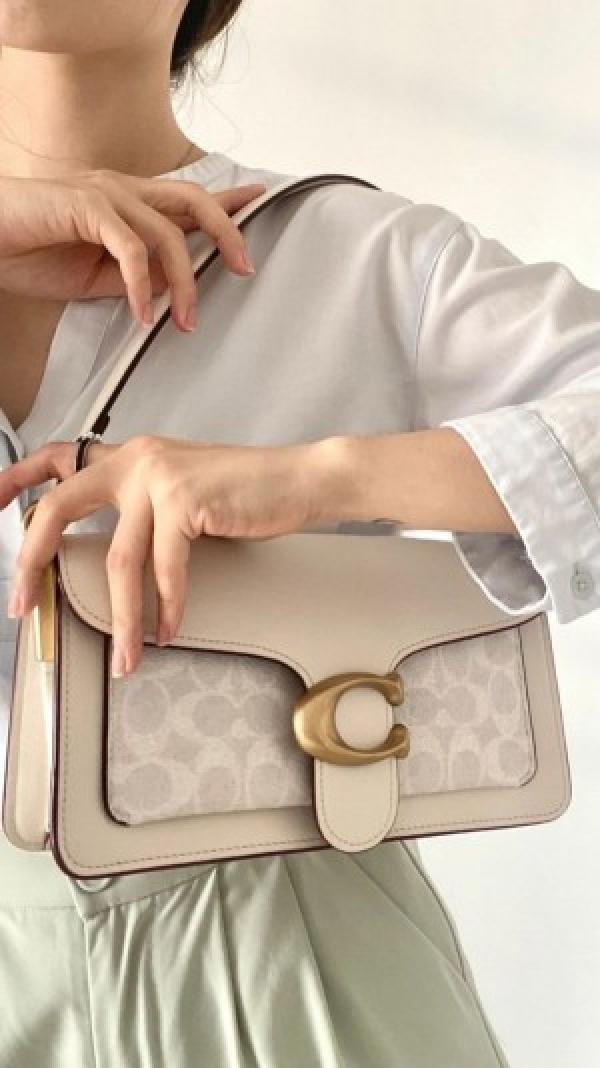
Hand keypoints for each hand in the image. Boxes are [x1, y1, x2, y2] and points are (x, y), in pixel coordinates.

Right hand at [0, 169, 266, 329]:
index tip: (260, 200)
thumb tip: (173, 287)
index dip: (227, 202)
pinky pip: (129, 248)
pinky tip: (143, 312)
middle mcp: (122, 188)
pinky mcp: (84, 206)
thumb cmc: (30, 251)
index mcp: (128, 200)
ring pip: (167, 233)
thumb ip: (136, 275)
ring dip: (184, 283)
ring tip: (185, 321)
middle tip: (245, 268)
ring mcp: (104, 193)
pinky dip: (141, 284)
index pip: (188, 198)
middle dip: (227, 233)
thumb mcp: (96, 275)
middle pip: (193, 201)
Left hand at [2, 433, 347, 675]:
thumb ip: (143, 506)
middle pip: (59, 507)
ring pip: (118, 559)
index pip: (57, 457)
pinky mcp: (185, 500)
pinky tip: (167, 629)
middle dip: (32, 561)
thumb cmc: (245, 489)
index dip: (16, 478)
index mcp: (129, 455)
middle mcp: (136, 459)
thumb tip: (110, 552)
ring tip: (125, 656)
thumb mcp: (182, 485)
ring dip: (121, 617)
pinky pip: (164, 569)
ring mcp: (158, 476)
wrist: (299, 478)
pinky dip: (166, 607)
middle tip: (20, 603)